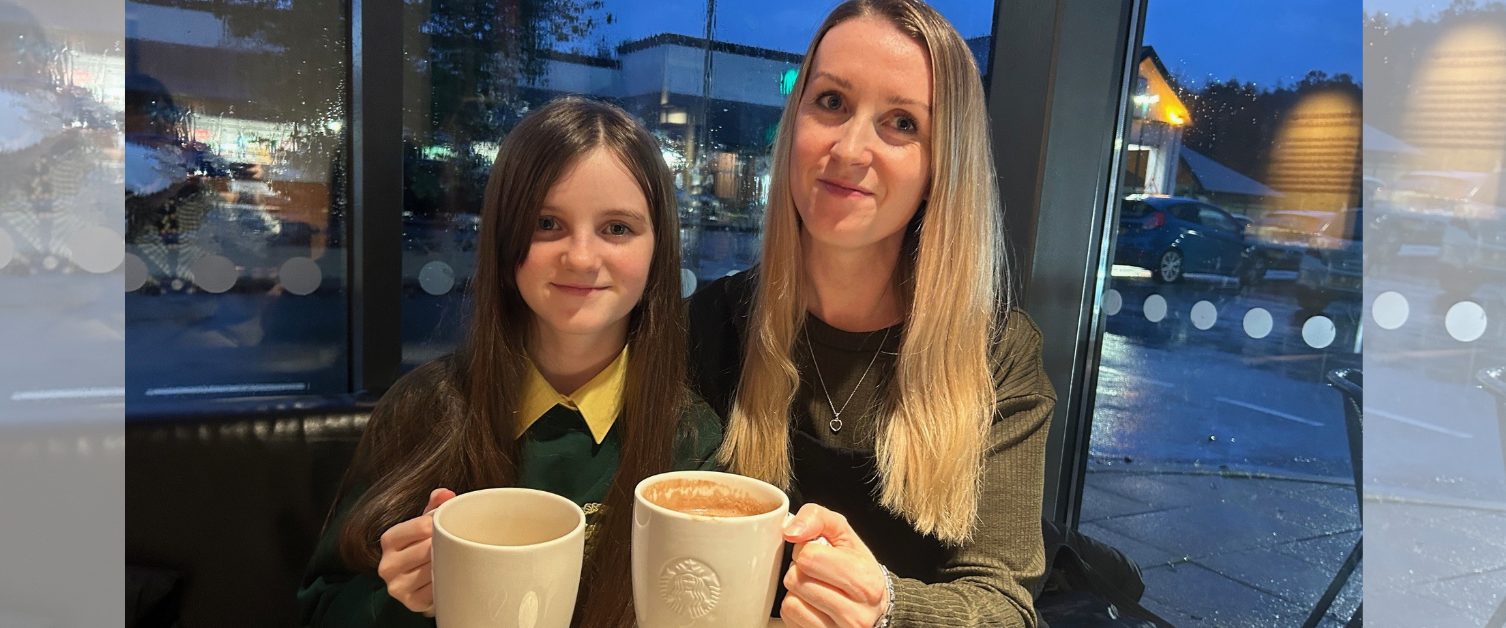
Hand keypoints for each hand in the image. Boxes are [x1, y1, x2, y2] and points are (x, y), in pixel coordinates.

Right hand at [377, 488, 455, 615]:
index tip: (450, 526)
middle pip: (428, 549)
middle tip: (460, 543)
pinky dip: (447, 581)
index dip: (441, 525)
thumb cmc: (423, 547)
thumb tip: (446, 494)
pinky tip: (450, 576)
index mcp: (389, 539)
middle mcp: (387, 564)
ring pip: (433, 569)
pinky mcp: (411, 602)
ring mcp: (397, 586)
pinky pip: (436, 589)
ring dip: (448, 564)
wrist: (419, 583)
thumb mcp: (424, 525)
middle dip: (446, 545)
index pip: (420, 526)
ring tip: (455, 558)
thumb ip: (434, 507)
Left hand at [780, 503, 890, 627]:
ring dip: (796, 589)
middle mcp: (855, 612)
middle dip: (799, 569)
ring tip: (815, 586)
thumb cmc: (857, 566)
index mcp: (863, 579)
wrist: (876, 605)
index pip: (809, 556)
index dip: (806, 549)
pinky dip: (795, 607)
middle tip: (817, 571)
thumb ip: (817, 517)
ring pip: (791, 601)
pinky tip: (811, 603)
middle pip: (795, 579)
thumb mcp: (844, 533)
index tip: (819, 553)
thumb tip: (791, 531)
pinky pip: (790, 617)